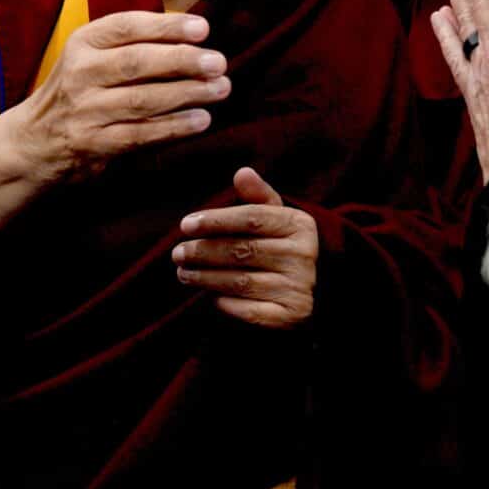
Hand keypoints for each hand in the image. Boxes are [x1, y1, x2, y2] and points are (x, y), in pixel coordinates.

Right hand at [15, 11, 227, 184]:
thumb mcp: (97, 54)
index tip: (203, 29)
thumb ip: (139, 41)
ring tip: (221, 89)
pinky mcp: (93, 144)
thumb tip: (199, 30)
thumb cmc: (85, 87)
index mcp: (84, 42)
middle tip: (219, 63)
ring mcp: (84, 110)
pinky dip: (174, 127)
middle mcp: (81, 73)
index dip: (167, 26)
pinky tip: (202, 120)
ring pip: (142, 100)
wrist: (35, 140)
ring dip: (187, 94)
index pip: (127, 27)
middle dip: (183, 61)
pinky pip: (140, 134)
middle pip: (137, 63)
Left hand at [173, 167, 318, 329]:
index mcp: (301, 225)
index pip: (252, 218)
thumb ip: (257, 198)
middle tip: (178, 252)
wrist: (310, 296)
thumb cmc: (282, 250)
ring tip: (183, 272)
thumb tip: (241, 172)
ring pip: (240, 280)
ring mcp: (299, 287)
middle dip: (204, 250)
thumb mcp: (276, 221)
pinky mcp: (290, 317)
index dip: (216, 220)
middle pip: (243, 249)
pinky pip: (246, 310)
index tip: (186, 224)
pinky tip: (208, 296)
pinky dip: (224, 303)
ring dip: (205, 277)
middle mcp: (304, 255)